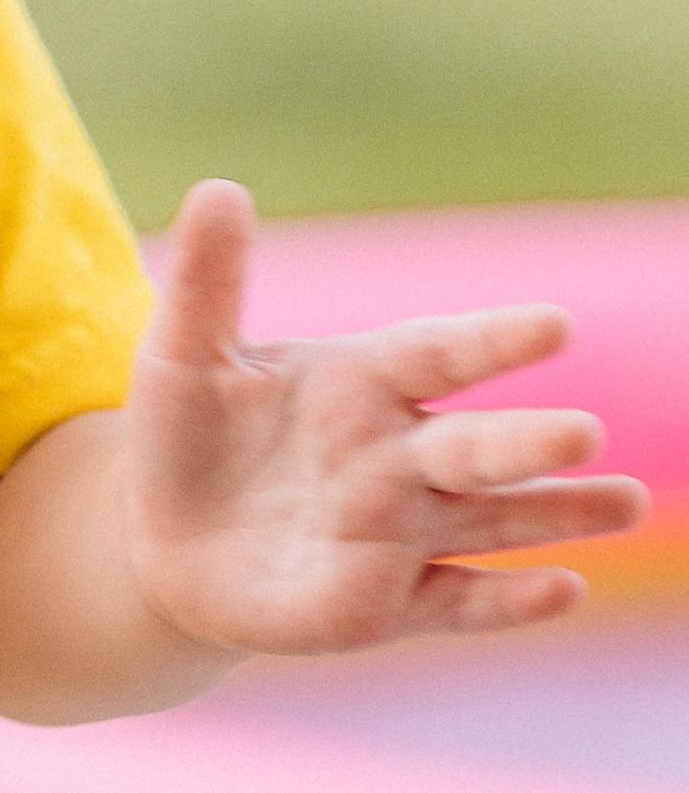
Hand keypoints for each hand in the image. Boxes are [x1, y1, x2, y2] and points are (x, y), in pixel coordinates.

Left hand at [126, 179, 649, 659]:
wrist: (165, 543)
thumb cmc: (187, 435)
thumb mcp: (183, 353)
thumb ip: (210, 279)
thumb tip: (219, 186)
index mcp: (366, 383)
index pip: (440, 354)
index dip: (492, 341)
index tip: (554, 325)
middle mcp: (401, 457)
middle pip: (476, 447)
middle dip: (528, 443)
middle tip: (585, 433)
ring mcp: (402, 534)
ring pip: (495, 521)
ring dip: (559, 515)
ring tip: (627, 502)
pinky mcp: (386, 606)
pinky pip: (460, 602)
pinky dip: (510, 601)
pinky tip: (564, 588)